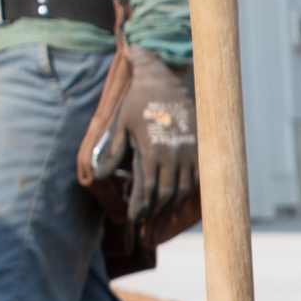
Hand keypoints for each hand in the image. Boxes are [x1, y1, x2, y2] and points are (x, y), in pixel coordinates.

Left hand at [112, 48, 196, 222]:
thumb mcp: (119, 125)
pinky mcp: (201, 147)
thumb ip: (112, 153)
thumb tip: (99, 177)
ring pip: (184, 189)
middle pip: (166, 195)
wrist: (166, 78)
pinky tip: (181, 196)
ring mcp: (190, 152)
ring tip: (161, 212)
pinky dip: (190, 191)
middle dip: (155, 211)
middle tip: (146, 221)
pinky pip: (198, 178)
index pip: (147, 191)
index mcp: (152, 153)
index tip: (133, 219)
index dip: (140, 208)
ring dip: (172, 204)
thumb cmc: (138, 101)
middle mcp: (173, 156)